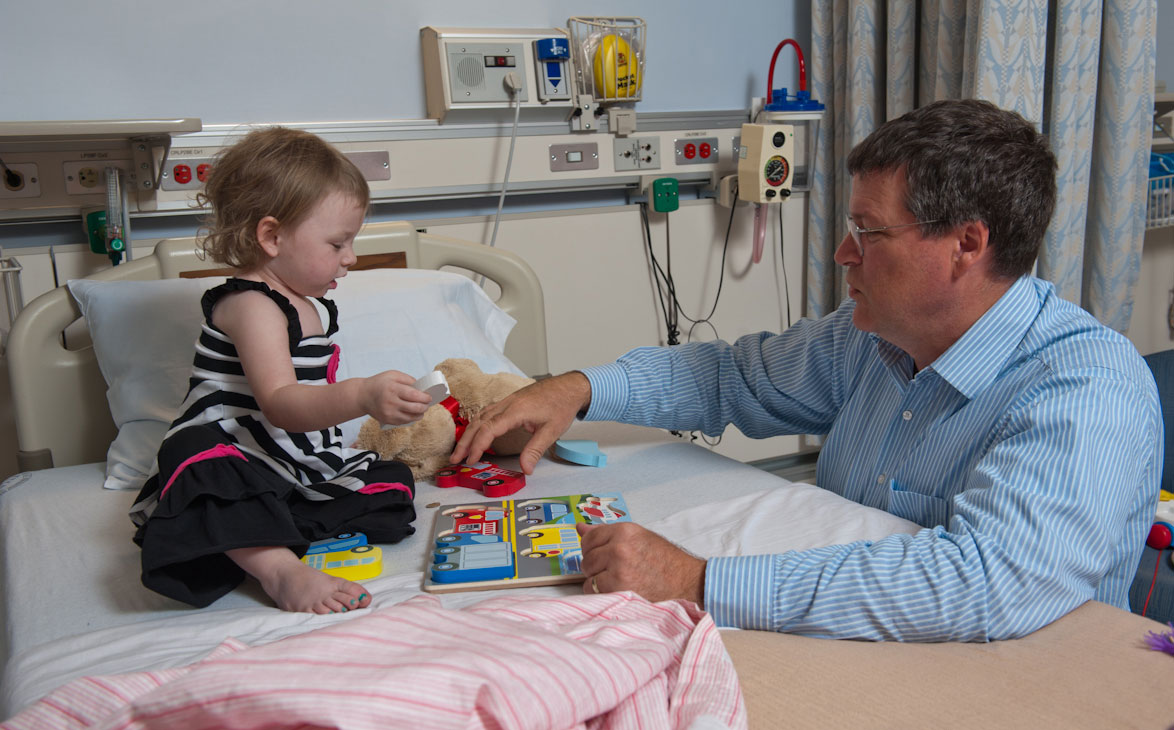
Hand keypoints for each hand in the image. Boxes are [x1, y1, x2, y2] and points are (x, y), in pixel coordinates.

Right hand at [361, 370, 432, 425]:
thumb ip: (408, 379)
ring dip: (420, 414)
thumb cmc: (379, 383)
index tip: (429, 397)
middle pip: (415, 408)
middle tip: (427, 404)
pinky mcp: (388, 420)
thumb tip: (422, 387)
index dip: (425, 398)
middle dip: (425, 406)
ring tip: (422, 409)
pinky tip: (413, 414)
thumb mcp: (393, 375)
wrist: (362, 396)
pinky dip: (411, 418)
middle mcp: (391, 402)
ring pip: (411, 417)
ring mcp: (389, 413)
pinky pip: (404, 422)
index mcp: (393, 388)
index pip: (414, 395)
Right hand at [450, 372, 590, 473]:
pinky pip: (487, 412)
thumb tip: (525, 469)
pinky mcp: (509, 402)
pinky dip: (478, 424)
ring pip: (480, 416)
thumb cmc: (561, 405)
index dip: (477, 445)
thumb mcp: (551, 431)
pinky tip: (475, 433)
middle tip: (455, 459)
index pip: (489, 429)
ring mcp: (507, 401)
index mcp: (516, 410)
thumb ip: (535, 450)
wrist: (569, 386)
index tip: (471, 460)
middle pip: (478, 422)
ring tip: (460, 449)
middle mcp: (507, 404)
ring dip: (468, 433)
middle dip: (465, 441)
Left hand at [577, 522, 705, 605]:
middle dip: (595, 566)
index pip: (589, 537)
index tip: (600, 556)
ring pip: (588, 574)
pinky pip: (592, 590)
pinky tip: (618, 591)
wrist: (686, 582)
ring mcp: (618, 567)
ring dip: (597, 580)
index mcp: (625, 531)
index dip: (591, 549)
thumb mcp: (639, 538)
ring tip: (617, 581)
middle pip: (586, 557)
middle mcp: (619, 546)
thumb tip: (580, 528)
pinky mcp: (618, 587)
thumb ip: (607, 534)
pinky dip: (601, 593)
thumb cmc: (665, 561)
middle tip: (612, 571)